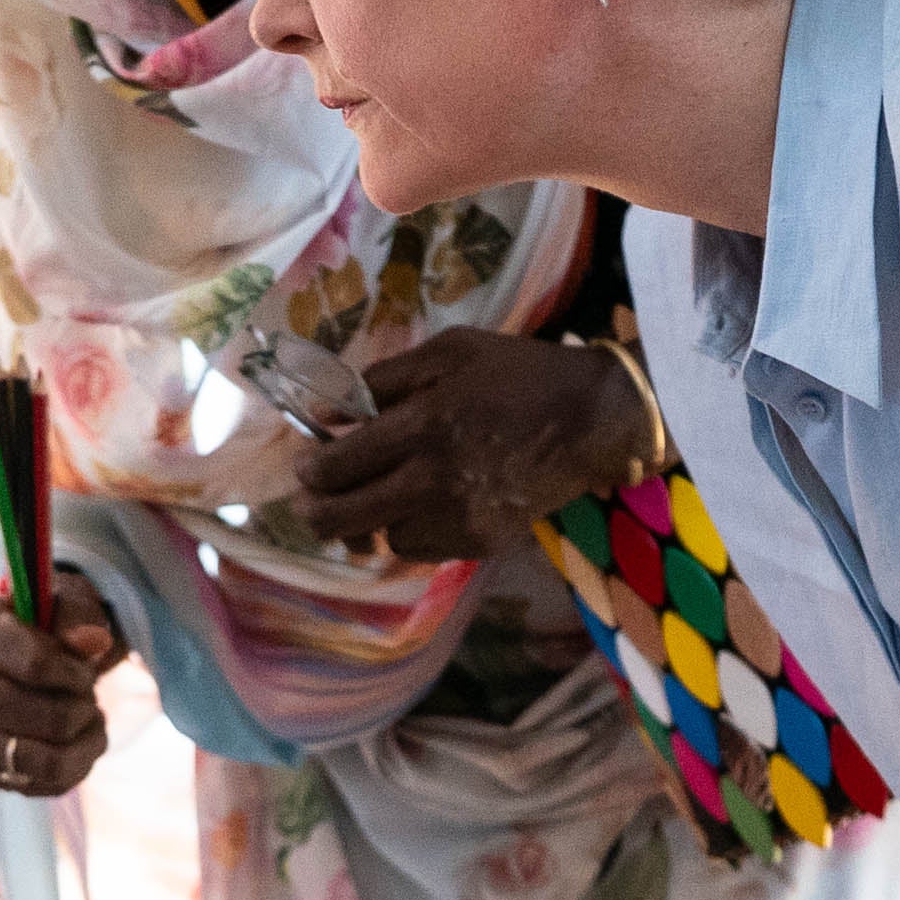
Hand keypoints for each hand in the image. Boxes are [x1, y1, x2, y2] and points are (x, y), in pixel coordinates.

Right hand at [0, 566, 121, 797]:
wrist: (12, 657)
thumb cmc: (43, 625)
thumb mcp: (64, 602)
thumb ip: (80, 615)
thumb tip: (94, 642)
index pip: (36, 665)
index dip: (77, 673)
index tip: (86, 670)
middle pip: (48, 719)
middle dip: (84, 707)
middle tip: (87, 694)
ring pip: (46, 761)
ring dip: (86, 742)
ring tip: (91, 718)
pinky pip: (43, 785)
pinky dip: (76, 766)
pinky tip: (76, 741)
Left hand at [291, 329, 654, 564]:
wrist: (593, 420)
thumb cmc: (519, 373)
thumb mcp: (450, 351)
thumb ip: (384, 379)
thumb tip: (328, 411)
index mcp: (423, 425)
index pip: (337, 465)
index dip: (310, 469)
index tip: (306, 463)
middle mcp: (433, 480)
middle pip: (342, 519)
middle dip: (315, 510)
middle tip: (312, 497)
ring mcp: (457, 518)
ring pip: (379, 539)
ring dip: (369, 519)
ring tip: (378, 494)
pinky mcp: (479, 542)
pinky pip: (419, 549)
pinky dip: (409, 530)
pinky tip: (422, 503)